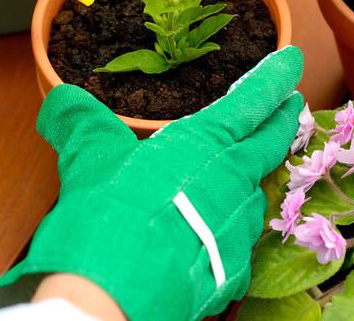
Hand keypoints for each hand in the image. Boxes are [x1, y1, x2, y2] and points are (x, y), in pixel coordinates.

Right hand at [0, 46, 305, 320]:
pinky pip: (237, 244)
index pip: (252, 100)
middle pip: (270, 145)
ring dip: (251, 180)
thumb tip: (59, 101)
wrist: (112, 293)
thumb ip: (79, 121)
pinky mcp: (231, 272)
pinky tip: (213, 234)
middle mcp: (234, 182)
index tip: (294, 60)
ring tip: (241, 175)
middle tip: (293, 107)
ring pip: (254, 196)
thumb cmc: (107, 211)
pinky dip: (229, 231)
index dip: (275, 77)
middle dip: (283, 122)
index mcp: (207, 143)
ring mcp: (238, 231)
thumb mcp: (88, 155)